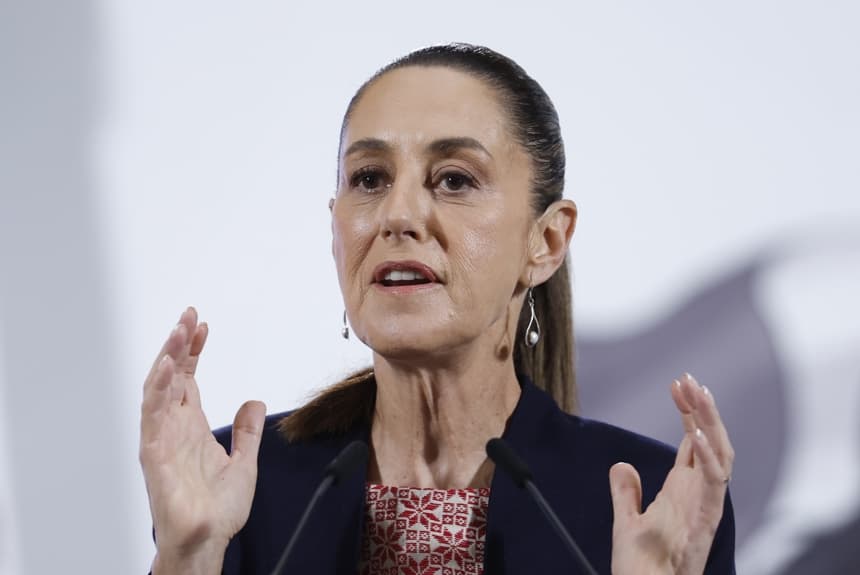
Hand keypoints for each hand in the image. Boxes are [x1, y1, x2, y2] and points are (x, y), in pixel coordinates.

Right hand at [139, 307, 265, 571]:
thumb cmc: (218, 510)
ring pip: (158, 388)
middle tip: (188, 315)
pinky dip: (159, 389)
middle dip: (178, 344)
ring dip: (167, 357)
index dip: (193, 351)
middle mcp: (172, 428)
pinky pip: (152, 416)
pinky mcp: (155, 454)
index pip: (188, 379)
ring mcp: (161, 439)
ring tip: (178, 330)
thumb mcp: (245, 462)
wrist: (209, 540)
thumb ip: (248, 432)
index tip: (202, 325)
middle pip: (171, 376)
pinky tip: (169, 367)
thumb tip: (254, 403)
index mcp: (190, 426)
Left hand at [609, 373, 733, 574]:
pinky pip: (715, 481)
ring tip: (698, 392)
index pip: (692, 441)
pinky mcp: (707, 518)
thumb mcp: (627, 521)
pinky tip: (694, 434)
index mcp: (684, 490)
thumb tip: (621, 466)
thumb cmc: (642, 566)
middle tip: (688, 379)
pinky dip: (707, 456)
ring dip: (710, 422)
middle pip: (710, 440)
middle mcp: (700, 493)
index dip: (688, 412)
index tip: (677, 384)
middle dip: (702, 408)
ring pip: (720, 453)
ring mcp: (706, 504)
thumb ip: (626, 493)